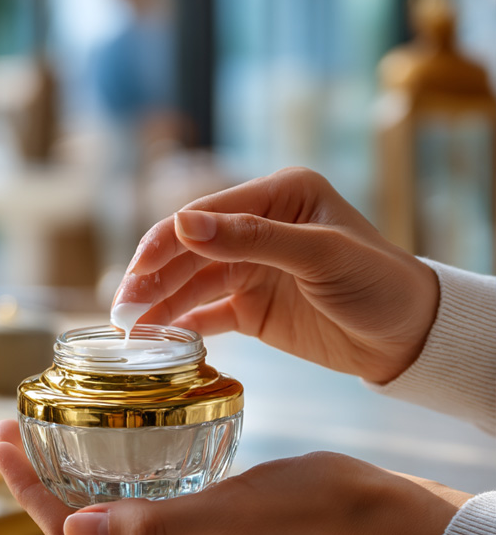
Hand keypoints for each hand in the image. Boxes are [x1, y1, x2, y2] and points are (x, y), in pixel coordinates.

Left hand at [0, 420, 469, 534]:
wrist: (360, 508)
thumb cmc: (301, 500)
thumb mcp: (227, 508)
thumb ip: (152, 525)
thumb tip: (72, 525)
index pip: (71, 533)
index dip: (28, 489)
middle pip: (79, 526)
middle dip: (38, 481)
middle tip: (10, 428)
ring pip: (104, 518)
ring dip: (68, 479)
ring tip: (43, 434)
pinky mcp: (198, 532)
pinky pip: (134, 511)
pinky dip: (108, 481)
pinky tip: (105, 450)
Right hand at [113, 167, 439, 384]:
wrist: (410, 337)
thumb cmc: (378, 283)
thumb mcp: (319, 255)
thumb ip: (251, 238)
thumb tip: (183, 223)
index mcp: (279, 195)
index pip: (207, 214)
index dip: (167, 241)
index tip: (136, 269)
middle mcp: (261, 227)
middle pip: (192, 250)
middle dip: (156, 277)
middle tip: (123, 307)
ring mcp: (255, 268)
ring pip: (194, 283)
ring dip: (162, 304)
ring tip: (131, 330)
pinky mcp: (255, 307)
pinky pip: (210, 312)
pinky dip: (185, 324)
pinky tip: (161, 338)